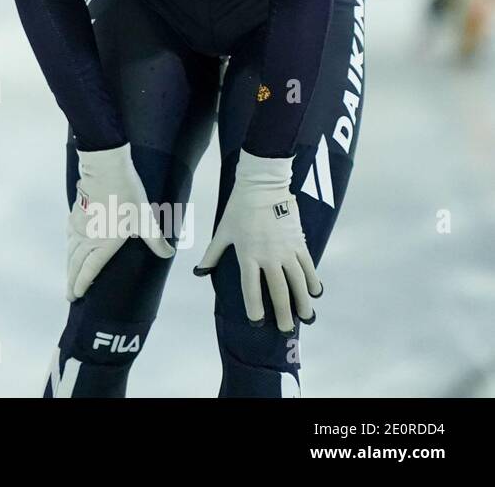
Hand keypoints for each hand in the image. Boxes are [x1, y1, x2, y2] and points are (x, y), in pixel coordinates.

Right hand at [67, 143, 173, 301]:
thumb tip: (169, 254)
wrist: (105, 169)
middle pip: (75, 265)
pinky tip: (70, 248)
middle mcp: (87, 238)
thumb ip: (155, 239)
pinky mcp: (75, 215)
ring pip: (70, 252)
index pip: (89, 270)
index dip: (82, 284)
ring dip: (68, 267)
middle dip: (72, 281)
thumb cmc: (126, 195)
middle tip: (70, 296)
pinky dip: (69, 249)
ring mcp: (78, 226)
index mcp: (103, 243)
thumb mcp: (145, 218)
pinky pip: (69, 238)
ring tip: (69, 277)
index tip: (76, 295)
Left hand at [194, 150, 320, 333]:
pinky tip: (315, 293)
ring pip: (298, 283)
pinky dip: (313, 281)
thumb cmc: (239, 209)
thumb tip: (199, 272)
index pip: (251, 289)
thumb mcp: (222, 232)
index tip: (257, 322)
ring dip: (303, 302)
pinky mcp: (300, 243)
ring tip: (306, 318)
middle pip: (279, 291)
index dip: (254, 308)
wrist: (263, 186)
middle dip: (283, 313)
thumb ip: (212, 254)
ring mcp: (287, 251)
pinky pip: (309, 266)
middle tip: (285, 330)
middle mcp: (269, 257)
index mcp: (247, 255)